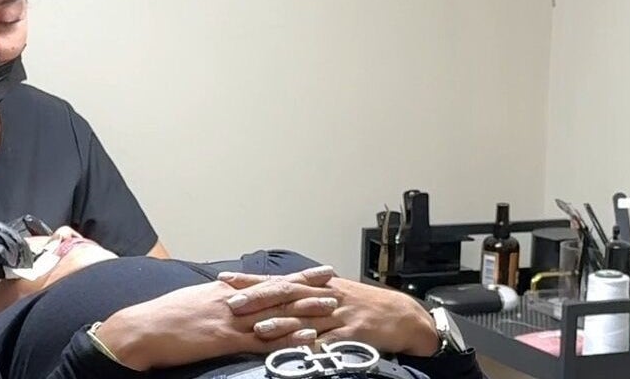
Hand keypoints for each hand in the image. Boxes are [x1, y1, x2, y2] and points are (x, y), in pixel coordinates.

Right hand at [92, 277, 339, 369]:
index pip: (267, 282)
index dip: (295, 277)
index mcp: (226, 292)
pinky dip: (286, 338)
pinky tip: (304, 337)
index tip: (317, 273)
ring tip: (330, 307)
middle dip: (307, 288)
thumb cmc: (164, 316)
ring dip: (305, 310)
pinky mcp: (225, 341)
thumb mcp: (193, 300)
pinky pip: (262, 340)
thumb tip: (232, 297)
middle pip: (277, 293)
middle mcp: (233, 302)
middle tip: (334, 283)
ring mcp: (231, 321)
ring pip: (275, 314)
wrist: (142, 329)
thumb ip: (217, 300)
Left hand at [218, 273, 437, 355]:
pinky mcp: (353, 333)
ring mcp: (339, 315)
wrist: (405, 316)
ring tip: (257, 329)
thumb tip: (275, 295)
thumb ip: (307, 295)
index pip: (278, 281)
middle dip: (258, 300)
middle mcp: (325, 297)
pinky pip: (331, 340)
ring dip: (280, 324)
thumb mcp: (336, 294)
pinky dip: (314, 344)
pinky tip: (298, 349)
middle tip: (232, 304)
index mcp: (318, 287)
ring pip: (304, 319)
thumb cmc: (367, 306)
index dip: (251, 280)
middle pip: (287, 296)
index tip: (225, 279)